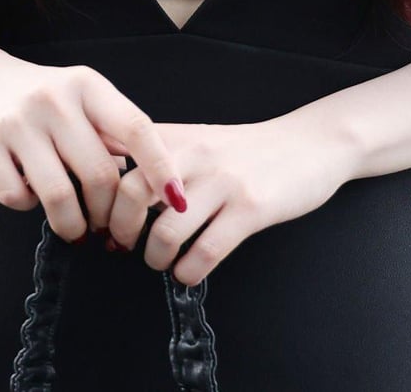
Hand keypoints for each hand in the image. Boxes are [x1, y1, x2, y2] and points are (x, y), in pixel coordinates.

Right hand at [0, 40, 186, 243]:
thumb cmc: (39, 96)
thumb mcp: (79, 96)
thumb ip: (110, 130)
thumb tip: (151, 183)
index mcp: (87, 84)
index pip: (136, 128)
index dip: (161, 167)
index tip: (177, 200)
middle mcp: (54, 99)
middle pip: (100, 175)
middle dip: (109, 215)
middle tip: (108, 230)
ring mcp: (16, 120)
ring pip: (60, 197)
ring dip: (73, 225)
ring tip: (76, 229)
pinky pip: (17, 198)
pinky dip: (27, 207)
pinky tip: (29, 192)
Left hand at [103, 113, 349, 285]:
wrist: (308, 144)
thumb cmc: (246, 150)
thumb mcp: (199, 141)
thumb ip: (159, 156)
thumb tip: (110, 186)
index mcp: (177, 138)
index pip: (120, 164)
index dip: (102, 200)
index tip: (101, 222)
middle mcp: (195, 155)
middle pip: (132, 194)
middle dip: (121, 230)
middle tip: (122, 246)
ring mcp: (224, 181)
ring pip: (167, 230)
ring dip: (155, 258)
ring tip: (160, 262)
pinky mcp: (251, 208)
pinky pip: (207, 251)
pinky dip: (189, 271)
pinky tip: (189, 272)